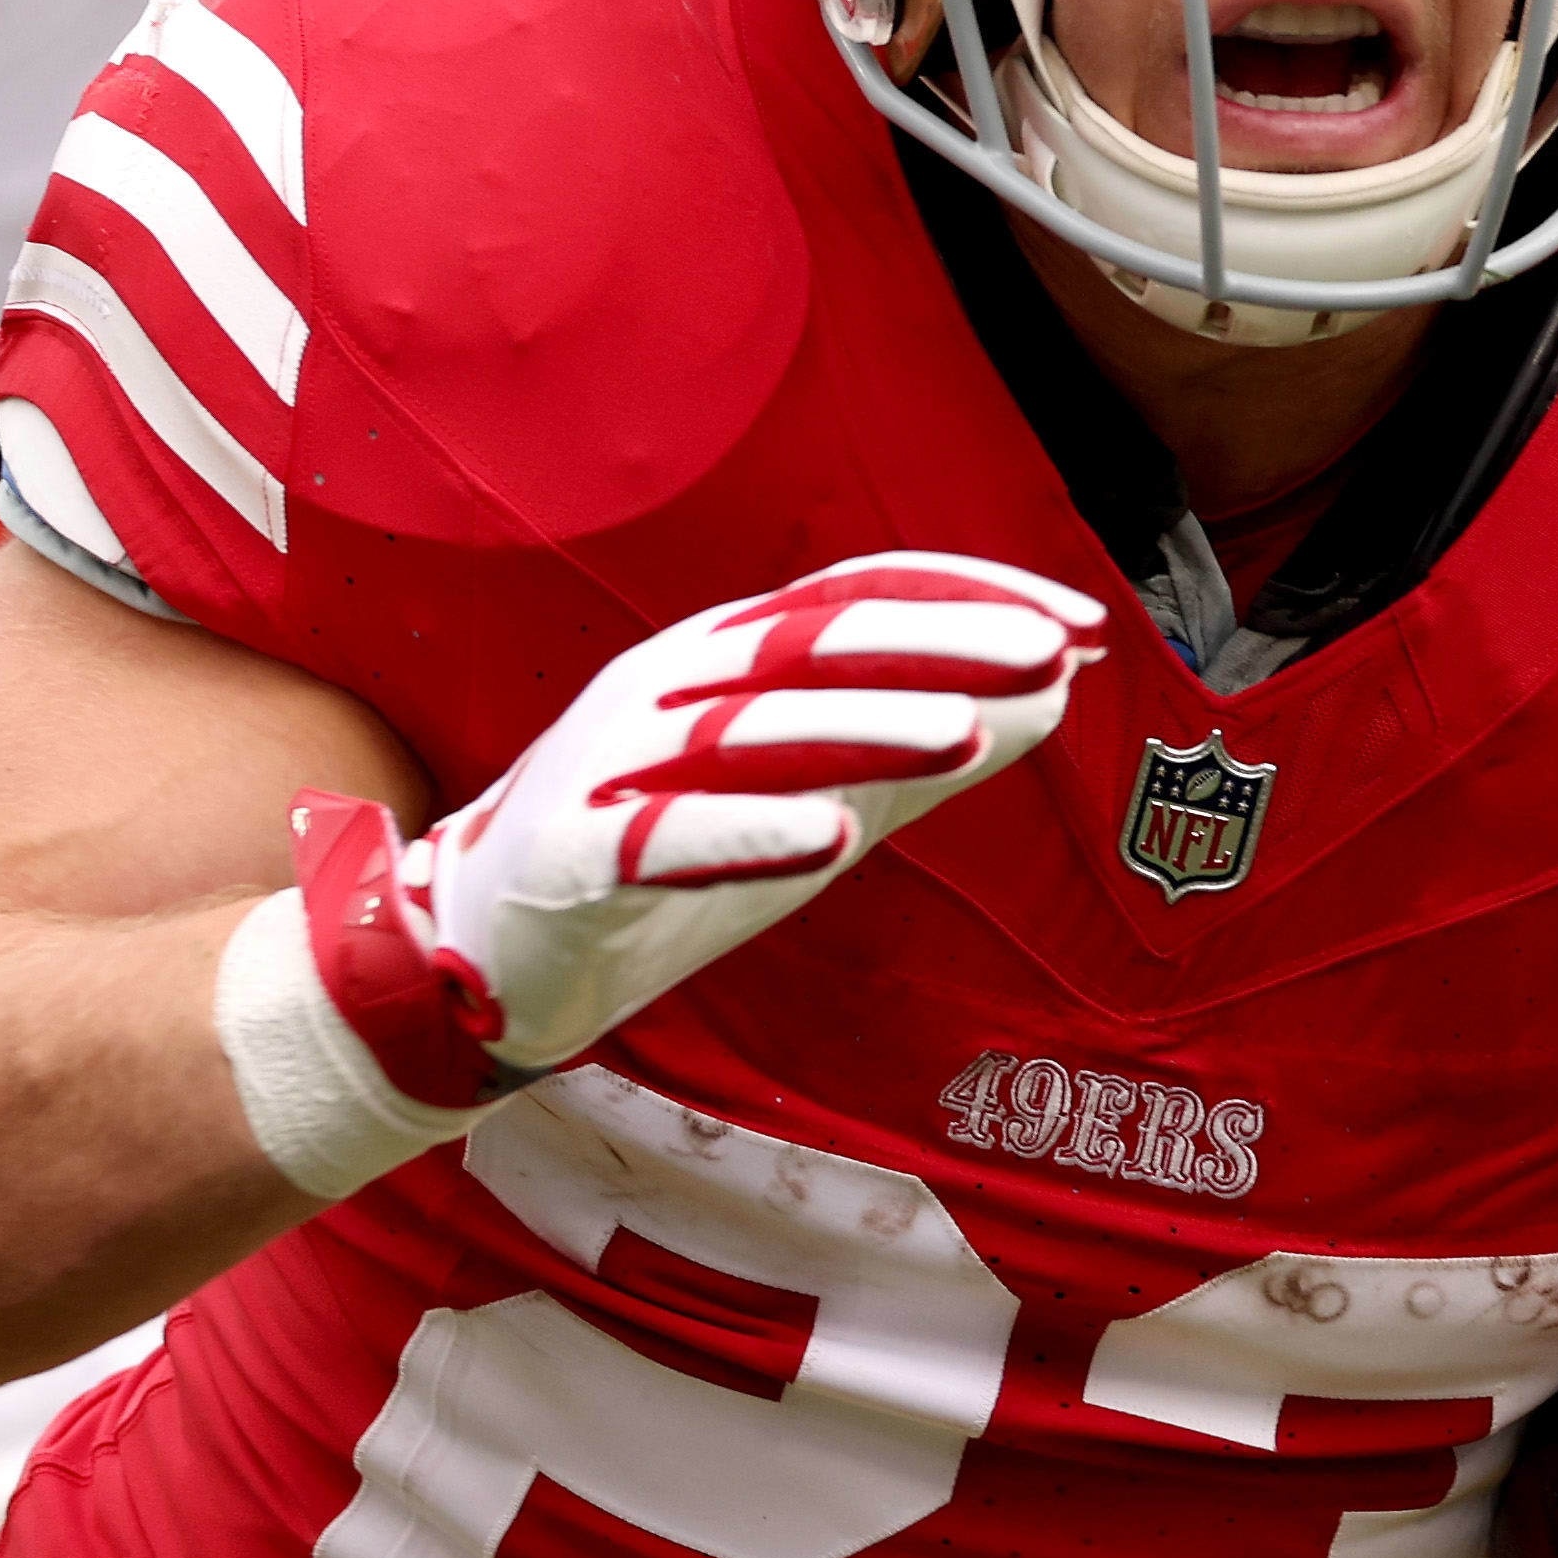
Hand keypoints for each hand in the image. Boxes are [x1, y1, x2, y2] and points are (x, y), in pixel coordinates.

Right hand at [218, 551, 1107, 1193]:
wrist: (479, 961)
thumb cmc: (655, 868)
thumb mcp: (805, 801)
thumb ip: (917, 752)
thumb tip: (1058, 691)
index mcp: (722, 660)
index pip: (853, 595)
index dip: (965, 597)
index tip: (1078, 623)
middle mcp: (667, 687)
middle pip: (808, 642)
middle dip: (935, 641)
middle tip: (1045, 649)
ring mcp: (611, 764)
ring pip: (748, 729)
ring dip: (863, 726)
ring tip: (970, 735)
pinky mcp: (568, 854)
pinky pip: (662, 834)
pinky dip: (747, 832)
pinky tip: (830, 839)